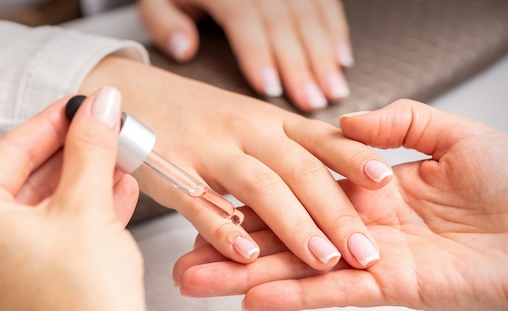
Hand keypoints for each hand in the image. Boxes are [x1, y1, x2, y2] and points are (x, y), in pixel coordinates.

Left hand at [0, 88, 160, 310]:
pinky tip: (113, 196)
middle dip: (72, 156)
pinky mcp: (26, 293)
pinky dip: (80, 217)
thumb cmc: (86, 299)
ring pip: (42, 213)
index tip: (81, 107)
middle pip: (26, 184)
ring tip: (116, 162)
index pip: (9, 154)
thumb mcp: (88, 205)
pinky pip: (51, 241)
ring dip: (82, 185)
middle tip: (104, 133)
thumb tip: (100, 108)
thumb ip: (92, 147)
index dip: (52, 123)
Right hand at [81, 57, 392, 270]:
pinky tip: (246, 256)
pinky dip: (225, 230)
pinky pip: (201, 204)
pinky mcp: (171, 171)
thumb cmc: (195, 115)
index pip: (320, 137)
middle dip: (336, 212)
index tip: (385, 180)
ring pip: (260, 187)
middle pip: (299, 169)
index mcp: (269, 120)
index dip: (353, 157)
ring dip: (294, 225)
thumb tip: (337, 171)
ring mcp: (208, 150)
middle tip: (365, 250)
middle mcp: (245, 131)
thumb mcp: (248, 118)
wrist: (128, 93)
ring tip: (323, 260)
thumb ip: (288, 143)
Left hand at [138, 0, 352, 110]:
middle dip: (302, 66)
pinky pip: (326, 3)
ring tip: (334, 91)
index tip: (271, 89)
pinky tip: (343, 58)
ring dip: (325, 55)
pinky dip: (336, 31)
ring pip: (311, 15)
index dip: (260, 55)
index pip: (245, 19)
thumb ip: (164, 24)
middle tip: (313, 103)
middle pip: (285, 22)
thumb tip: (185, 51)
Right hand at [174, 99, 507, 310]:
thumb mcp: (455, 134)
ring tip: (192, 281)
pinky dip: (290, 294)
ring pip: (295, 268)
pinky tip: (248, 295)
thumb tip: (350, 122)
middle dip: (230, 246)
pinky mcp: (390, 286)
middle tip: (184, 256)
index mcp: (374, 187)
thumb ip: (400, 125)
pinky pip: (331, 292)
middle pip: (282, 234)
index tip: (214, 196)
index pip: (299, 188)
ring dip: (242, 276)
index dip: (256, 197)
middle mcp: (361, 223)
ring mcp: (371, 257)